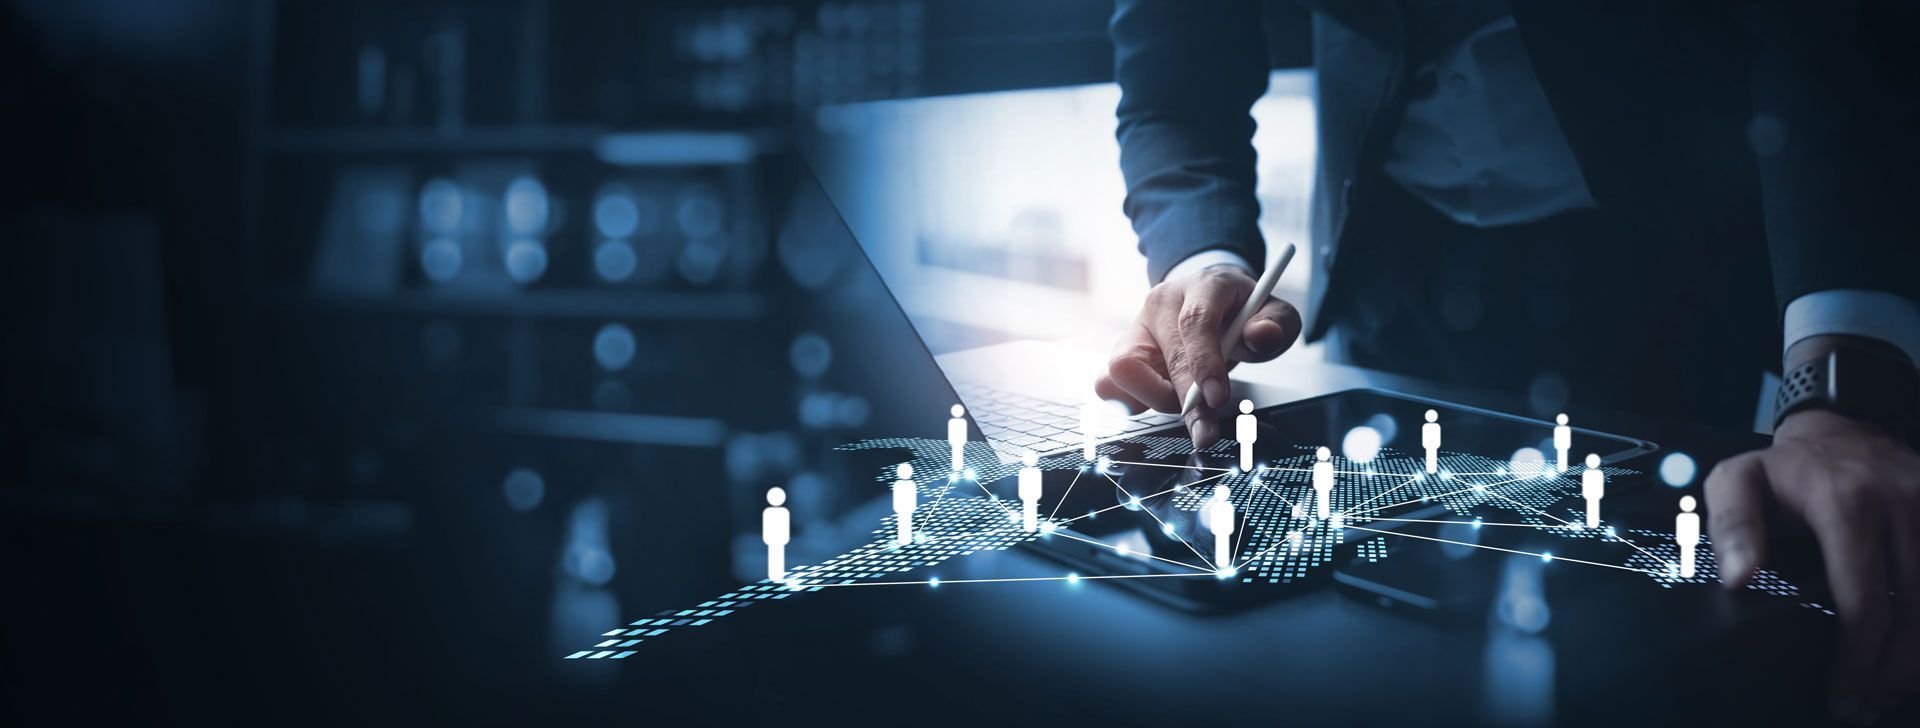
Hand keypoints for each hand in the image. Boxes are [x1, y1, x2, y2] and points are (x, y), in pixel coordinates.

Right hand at [1094, 265, 1301, 447]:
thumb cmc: (1239, 310)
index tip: (1218, 399)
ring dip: (1155, 400)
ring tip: (1183, 401)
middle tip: (1206, 430)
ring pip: (1123, 371)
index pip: (1196, 321)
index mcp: (1202, 286)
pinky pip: (1108, 384)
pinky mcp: (1122, 351)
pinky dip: (1132, 401)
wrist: (1209, 300)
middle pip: (1165, 357)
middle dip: (1187, 402)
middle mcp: (1161, 304)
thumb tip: (1261, 336)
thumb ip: (1277, 323)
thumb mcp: (1271, 310)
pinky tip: (1157, 401)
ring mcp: (1136, 328)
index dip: (1204, 363)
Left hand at [1706, 408, 1919, 722]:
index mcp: (1847, 504)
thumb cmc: (1785, 469)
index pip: (1865, 600)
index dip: (1857, 659)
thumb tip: (1738, 578)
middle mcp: (1904, 506)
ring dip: (1919, 661)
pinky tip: (1914, 659)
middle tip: (1863, 707)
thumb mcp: (1738, 481)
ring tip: (1889, 694)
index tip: (1840, 696)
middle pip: (1915, 613)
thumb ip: (1732, 526)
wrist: (1843, 428)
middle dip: (1893, 673)